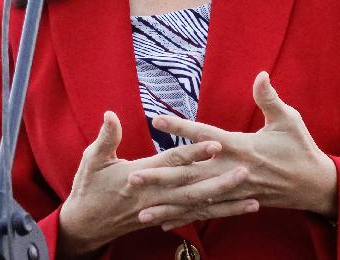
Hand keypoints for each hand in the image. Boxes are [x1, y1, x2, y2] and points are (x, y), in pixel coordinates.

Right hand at [58, 111, 257, 258]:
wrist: (85, 226)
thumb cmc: (88, 189)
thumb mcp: (91, 161)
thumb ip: (106, 138)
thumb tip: (110, 114)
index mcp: (141, 176)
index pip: (173, 162)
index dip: (194, 152)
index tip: (215, 143)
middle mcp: (156, 195)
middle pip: (194, 188)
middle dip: (220, 181)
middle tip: (246, 171)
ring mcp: (162, 209)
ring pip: (200, 207)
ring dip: (227, 204)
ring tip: (254, 200)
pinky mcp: (166, 216)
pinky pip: (196, 216)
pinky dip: (217, 214)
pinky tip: (239, 211)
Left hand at [129, 72, 337, 230]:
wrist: (314, 185)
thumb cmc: (300, 148)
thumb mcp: (289, 119)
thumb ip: (269, 98)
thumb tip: (261, 74)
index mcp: (244, 147)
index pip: (206, 135)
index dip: (182, 127)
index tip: (157, 120)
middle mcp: (234, 171)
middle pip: (192, 174)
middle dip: (162, 176)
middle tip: (133, 176)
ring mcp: (233, 190)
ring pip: (195, 198)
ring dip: (167, 202)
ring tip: (140, 205)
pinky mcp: (235, 202)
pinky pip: (206, 212)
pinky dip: (185, 216)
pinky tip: (163, 221)